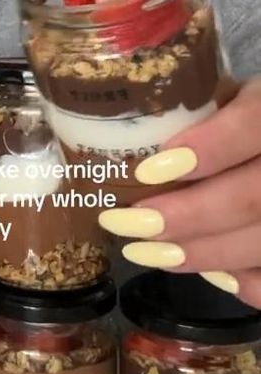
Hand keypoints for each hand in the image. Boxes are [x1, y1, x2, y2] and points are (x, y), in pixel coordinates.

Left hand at [98, 78, 260, 307]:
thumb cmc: (246, 115)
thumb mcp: (232, 93)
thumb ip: (197, 106)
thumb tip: (125, 129)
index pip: (252, 123)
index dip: (207, 147)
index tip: (148, 169)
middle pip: (252, 197)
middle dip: (184, 216)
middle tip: (125, 222)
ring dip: (199, 254)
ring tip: (143, 250)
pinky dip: (242, 281)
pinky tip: (207, 273)